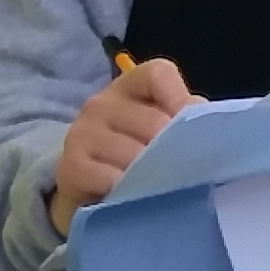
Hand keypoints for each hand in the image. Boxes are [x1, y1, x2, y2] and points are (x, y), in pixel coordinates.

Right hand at [49, 58, 195, 232]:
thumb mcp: (160, 131)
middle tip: (180, 172)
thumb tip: (198, 114)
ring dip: (153, 177)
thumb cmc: (135, 156)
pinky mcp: (70, 166)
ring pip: (136, 155)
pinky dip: (128, 192)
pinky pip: (112, 178)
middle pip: (155, 122)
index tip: (192, 130)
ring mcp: (82, 133)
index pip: (159, 74)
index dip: (182, 101)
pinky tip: (131, 197)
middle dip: (174, 152)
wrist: (86, 193)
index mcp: (128, 86)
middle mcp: (100, 103)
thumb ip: (183, 117)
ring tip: (156, 188)